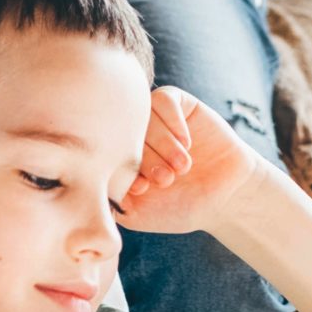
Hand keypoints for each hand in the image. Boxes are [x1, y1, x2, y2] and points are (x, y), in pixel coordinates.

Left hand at [118, 87, 270, 236]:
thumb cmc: (181, 207)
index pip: (104, 150)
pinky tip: (187, 144)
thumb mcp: (140, 212)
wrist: (226, 198)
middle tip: (165, 180)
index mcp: (118, 157)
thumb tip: (86, 186)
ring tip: (182, 167)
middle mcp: (135, 134)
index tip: (140, 190)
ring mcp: (156, 118)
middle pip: (123, 131)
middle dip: (145, 158)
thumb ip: (112, 200)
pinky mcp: (179, 105)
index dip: (120, 168)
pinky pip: (164, 98)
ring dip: (163, 143)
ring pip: (144, 115)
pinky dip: (173, 122)